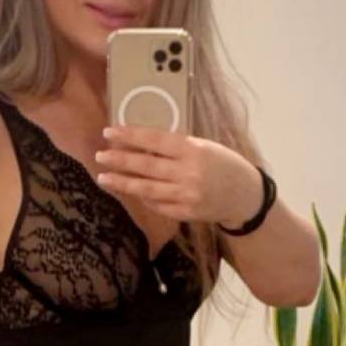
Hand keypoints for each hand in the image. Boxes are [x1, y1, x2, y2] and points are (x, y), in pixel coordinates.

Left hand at [94, 124, 262, 226]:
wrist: (245, 195)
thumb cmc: (223, 164)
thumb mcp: (204, 146)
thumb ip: (176, 146)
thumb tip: (140, 144)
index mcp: (194, 149)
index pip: (154, 140)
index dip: (130, 136)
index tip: (109, 132)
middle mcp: (188, 173)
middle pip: (146, 165)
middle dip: (120, 160)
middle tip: (100, 155)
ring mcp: (186, 195)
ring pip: (146, 188)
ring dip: (122, 183)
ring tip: (103, 177)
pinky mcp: (185, 213)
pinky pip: (157, 204)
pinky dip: (141, 197)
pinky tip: (128, 190)